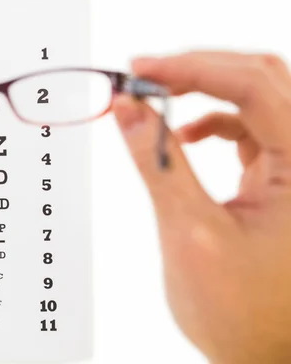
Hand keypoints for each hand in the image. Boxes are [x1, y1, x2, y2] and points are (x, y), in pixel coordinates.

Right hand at [113, 51, 290, 363]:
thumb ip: (157, 162)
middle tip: (144, 74)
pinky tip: (187, 134)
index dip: (192, 69)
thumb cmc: (241, 313)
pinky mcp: (282, 177)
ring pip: (256, 98)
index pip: (253, 87)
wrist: (265, 355)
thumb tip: (128, 110)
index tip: (141, 71)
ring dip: (204, 90)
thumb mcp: (189, 231)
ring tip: (155, 98)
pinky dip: (214, 120)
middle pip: (262, 79)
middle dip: (199, 69)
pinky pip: (250, 127)